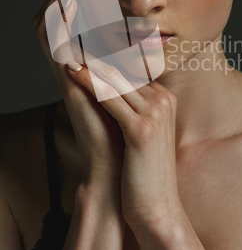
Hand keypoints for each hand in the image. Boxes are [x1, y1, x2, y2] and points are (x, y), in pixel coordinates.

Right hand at [32, 0, 124, 184]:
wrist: (116, 162)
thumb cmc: (121, 129)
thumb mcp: (122, 92)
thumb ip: (121, 72)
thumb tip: (136, 52)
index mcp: (80, 70)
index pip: (64, 28)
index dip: (68, 3)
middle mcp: (68, 70)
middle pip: (49, 24)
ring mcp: (66, 77)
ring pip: (47, 31)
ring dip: (56, 2)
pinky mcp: (70, 85)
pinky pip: (56, 48)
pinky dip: (61, 23)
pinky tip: (73, 4)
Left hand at [66, 56, 181, 230]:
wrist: (156, 206)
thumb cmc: (144, 171)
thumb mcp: (143, 133)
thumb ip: (133, 108)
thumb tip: (110, 90)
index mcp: (165, 100)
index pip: (131, 71)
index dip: (106, 59)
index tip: (85, 48)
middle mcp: (164, 102)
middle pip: (124, 71)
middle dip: (97, 57)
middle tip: (74, 43)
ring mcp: (155, 114)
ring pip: (115, 81)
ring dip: (89, 66)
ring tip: (69, 53)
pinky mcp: (142, 129)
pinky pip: (110, 98)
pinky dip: (89, 83)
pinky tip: (73, 73)